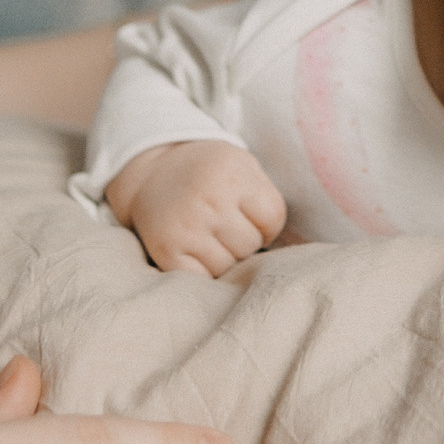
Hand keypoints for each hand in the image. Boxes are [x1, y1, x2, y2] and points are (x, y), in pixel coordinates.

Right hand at [105, 140, 288, 276]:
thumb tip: (290, 249)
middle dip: (244, 238)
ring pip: (229, 265)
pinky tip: (197, 252)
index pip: (273, 218)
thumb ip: (264, 195)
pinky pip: (203, 278)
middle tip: (224, 223)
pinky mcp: (165, 250)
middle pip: (251, 243)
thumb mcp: (242, 165)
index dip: (264, 221)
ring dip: (225, 256)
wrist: (154, 170)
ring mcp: (185, 227)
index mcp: (232, 174)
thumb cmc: (210, 173)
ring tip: (210, 235)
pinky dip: (205, 271)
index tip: (247, 212)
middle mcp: (208, 200)